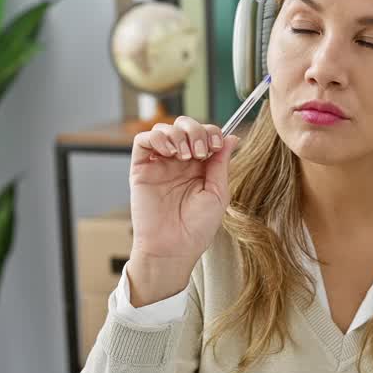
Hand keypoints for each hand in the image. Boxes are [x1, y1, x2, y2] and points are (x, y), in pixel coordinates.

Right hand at [127, 116, 239, 302]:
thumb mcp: (218, 193)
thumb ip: (222, 163)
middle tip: (200, 152)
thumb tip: (232, 137)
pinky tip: (169, 153)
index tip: (216, 145)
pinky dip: (157, 138)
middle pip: (184, 125)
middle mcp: (179, 161)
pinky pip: (143, 140)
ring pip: (164, 128)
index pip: (204, 133)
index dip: (211, 132)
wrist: (174, 247)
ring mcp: (159, 163)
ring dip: (177, 134)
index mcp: (200, 166)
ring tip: (184, 156)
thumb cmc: (197, 227)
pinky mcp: (141, 168)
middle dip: (195, 131)